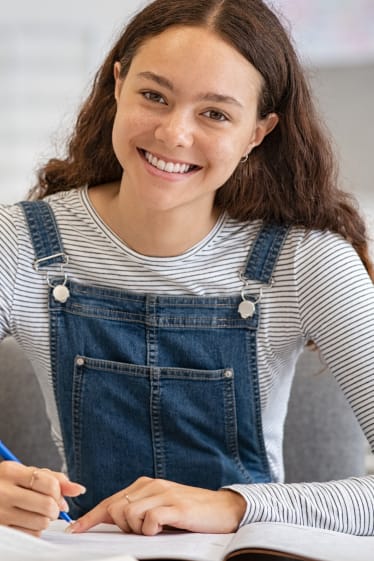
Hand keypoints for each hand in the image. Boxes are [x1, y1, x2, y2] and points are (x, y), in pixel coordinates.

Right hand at [0, 461, 85, 536]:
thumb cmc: (9, 483)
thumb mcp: (27, 473)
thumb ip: (53, 478)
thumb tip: (79, 489)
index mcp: (11, 472)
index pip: (47, 482)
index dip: (58, 491)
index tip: (57, 494)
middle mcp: (3, 492)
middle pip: (46, 505)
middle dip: (56, 508)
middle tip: (52, 506)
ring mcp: (0, 513)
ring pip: (41, 522)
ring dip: (47, 520)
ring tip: (39, 513)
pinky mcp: (1, 529)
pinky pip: (31, 534)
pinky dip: (36, 529)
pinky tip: (29, 521)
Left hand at [67, 476, 246, 535]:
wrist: (223, 508)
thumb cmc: (190, 511)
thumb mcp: (160, 507)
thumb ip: (139, 510)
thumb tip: (113, 521)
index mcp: (144, 485)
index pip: (110, 501)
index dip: (90, 517)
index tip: (74, 529)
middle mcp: (150, 485)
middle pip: (114, 508)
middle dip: (120, 525)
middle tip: (142, 530)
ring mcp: (162, 494)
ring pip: (128, 515)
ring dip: (137, 529)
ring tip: (156, 529)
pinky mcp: (174, 506)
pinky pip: (149, 520)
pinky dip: (151, 529)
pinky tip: (162, 529)